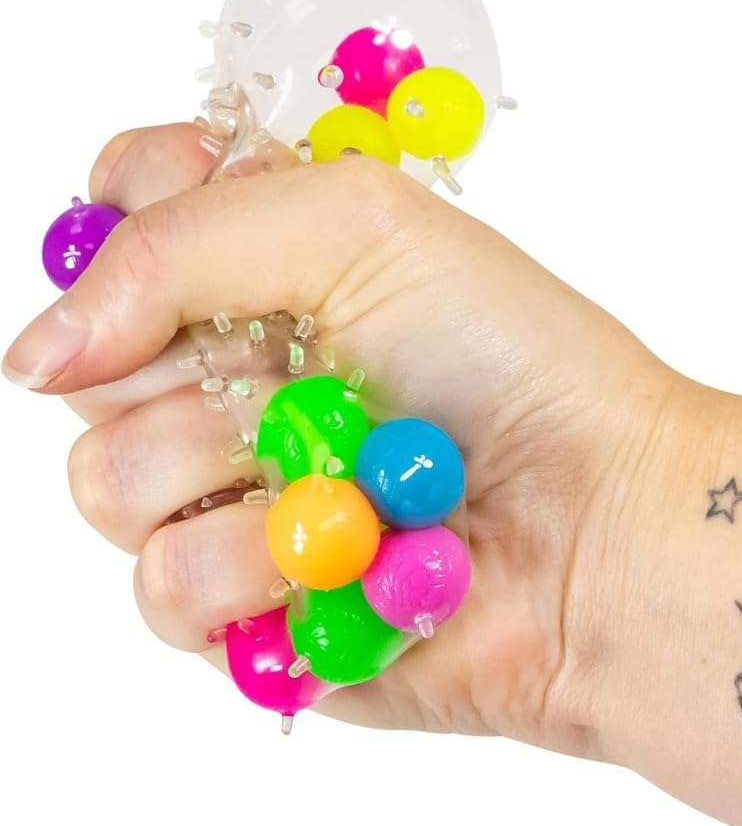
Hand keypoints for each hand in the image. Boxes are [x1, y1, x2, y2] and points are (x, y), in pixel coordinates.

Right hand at [3, 122, 683, 758]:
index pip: (117, 217)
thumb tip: (35, 356)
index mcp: (265, 276)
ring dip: (230, 473)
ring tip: (342, 477)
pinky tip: (342, 560)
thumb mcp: (365, 228)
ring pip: (106, 485)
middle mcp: (233, 383)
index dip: (130, 233)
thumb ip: (179, 245)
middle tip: (308, 376)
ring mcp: (233, 499)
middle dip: (197, 367)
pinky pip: (163, 592)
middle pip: (91, 364)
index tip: (212, 261)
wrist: (602, 529)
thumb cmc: (517, 366)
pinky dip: (257, 571)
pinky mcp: (249, 608)